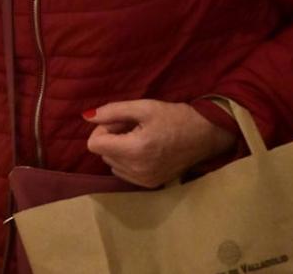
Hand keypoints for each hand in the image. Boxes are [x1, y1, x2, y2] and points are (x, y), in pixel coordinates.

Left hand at [85, 99, 236, 187]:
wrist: (205, 136)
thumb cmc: (175, 117)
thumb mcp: (143, 107)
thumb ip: (112, 111)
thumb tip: (87, 116)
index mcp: (134, 150)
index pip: (94, 145)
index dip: (102, 130)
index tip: (119, 122)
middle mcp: (137, 170)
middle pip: (102, 153)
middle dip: (112, 137)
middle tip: (132, 126)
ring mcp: (144, 180)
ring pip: (111, 163)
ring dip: (119, 149)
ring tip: (140, 136)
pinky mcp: (150, 184)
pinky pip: (123, 172)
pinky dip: (127, 160)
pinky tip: (145, 148)